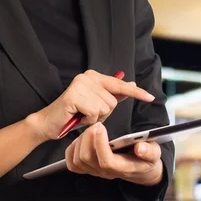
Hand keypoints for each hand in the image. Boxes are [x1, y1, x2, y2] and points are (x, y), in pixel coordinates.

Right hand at [32, 70, 154, 142]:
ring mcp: (80, 85)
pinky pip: (95, 112)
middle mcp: (88, 77)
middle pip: (113, 101)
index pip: (120, 84)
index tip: (150, 97)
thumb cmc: (74, 114)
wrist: (49, 123)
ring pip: (106, 108)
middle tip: (88, 113)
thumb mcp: (97, 104)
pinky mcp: (74, 96)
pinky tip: (78, 117)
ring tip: (82, 115)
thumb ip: (113, 95)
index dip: (137, 93)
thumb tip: (132, 86)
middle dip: (104, 113)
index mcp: (94, 77)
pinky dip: (88, 120)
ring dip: (96, 117)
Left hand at [65, 123, 163, 185]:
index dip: (100, 144)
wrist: (141, 169)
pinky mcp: (89, 169)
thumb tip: (140, 148)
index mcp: (124, 168)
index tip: (101, 127)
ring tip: (91, 130)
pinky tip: (81, 139)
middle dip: (88, 138)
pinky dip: (72, 150)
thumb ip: (150, 151)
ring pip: (78, 160)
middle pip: (87, 159)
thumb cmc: (147, 158)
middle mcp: (107, 172)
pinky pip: (73, 164)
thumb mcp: (155, 153)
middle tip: (96, 125)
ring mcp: (96, 172)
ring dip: (81, 142)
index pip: (106, 161)